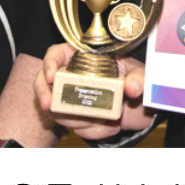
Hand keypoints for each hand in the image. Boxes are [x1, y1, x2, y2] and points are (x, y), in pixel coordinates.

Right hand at [36, 43, 153, 141]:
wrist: (138, 107)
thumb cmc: (134, 81)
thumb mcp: (139, 74)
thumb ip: (139, 78)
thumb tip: (131, 87)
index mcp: (81, 56)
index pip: (55, 54)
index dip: (49, 63)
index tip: (51, 76)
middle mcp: (70, 77)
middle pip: (44, 83)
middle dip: (44, 95)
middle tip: (48, 106)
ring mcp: (70, 99)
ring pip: (57, 110)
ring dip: (77, 118)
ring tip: (104, 119)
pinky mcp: (76, 118)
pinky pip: (76, 128)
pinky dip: (92, 130)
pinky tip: (110, 127)